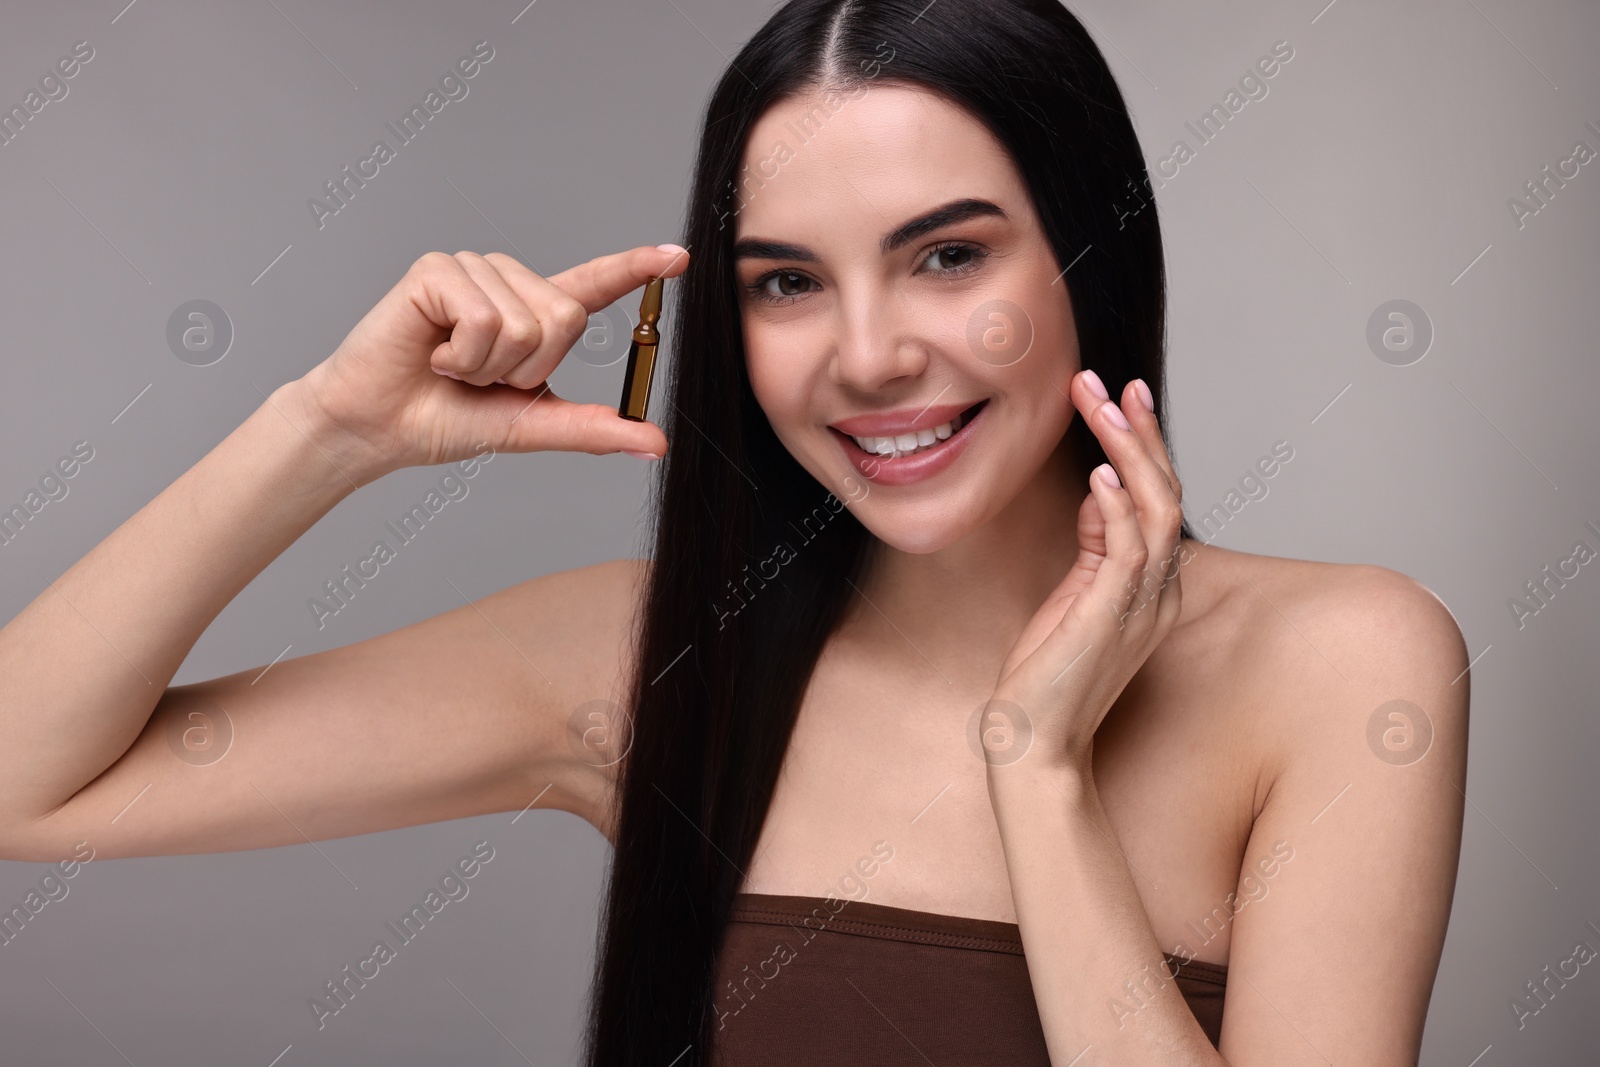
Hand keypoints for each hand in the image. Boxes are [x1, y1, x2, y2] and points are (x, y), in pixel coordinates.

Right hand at [295, 246, 688, 479]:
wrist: (378, 427)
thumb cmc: (445, 418)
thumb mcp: (531, 425)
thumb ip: (592, 428)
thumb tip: (654, 442)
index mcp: (536, 315)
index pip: (595, 284)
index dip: (636, 269)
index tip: (678, 257)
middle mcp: (510, 283)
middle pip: (566, 319)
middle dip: (527, 367)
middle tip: (482, 377)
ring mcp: (475, 271)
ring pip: (525, 321)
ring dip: (489, 366)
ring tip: (454, 365)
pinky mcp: (439, 270)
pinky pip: (484, 317)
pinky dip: (463, 354)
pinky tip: (434, 352)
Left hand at [985, 371, 1185, 775]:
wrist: (1033, 740)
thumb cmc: (1047, 672)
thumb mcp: (1074, 593)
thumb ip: (1095, 543)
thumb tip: (1102, 486)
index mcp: (1154, 586)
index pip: (1160, 499)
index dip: (1145, 445)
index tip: (1122, 395)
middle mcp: (1159, 592)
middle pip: (1167, 494)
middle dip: (1140, 433)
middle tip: (1111, 384)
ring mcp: (1141, 605)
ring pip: (1156, 511)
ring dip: (1129, 454)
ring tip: (1101, 407)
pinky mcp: (1112, 618)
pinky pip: (1129, 551)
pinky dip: (1118, 507)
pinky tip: (1100, 474)